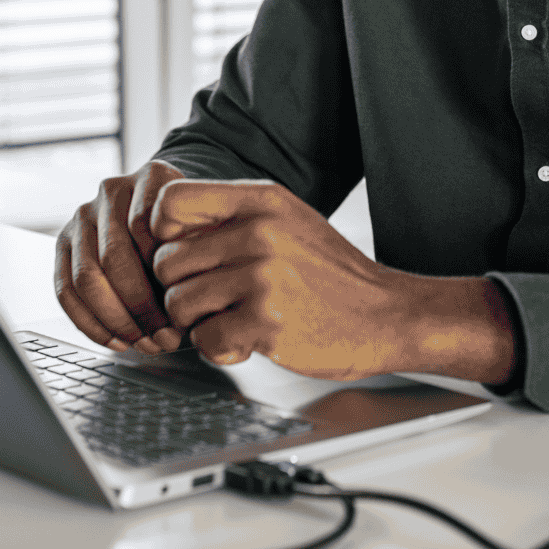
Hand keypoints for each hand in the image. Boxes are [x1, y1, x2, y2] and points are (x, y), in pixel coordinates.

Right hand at [53, 161, 186, 353]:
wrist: (168, 209)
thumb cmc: (193, 225)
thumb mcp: (209, 226)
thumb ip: (202, 251)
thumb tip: (194, 305)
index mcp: (152, 177)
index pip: (148, 226)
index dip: (163, 273)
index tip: (183, 307)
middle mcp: (112, 190)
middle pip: (114, 256)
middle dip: (141, 307)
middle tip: (164, 338)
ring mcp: (83, 216)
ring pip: (86, 277)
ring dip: (116, 321)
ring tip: (144, 344)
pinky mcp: (63, 243)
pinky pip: (65, 291)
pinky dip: (91, 324)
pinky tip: (117, 341)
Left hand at [149, 179, 517, 384]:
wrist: (387, 315)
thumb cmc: (330, 274)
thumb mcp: (287, 221)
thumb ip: (232, 216)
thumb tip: (161, 227)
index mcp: (261, 200)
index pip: (170, 203)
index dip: (162, 233)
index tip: (183, 253)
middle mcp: (259, 232)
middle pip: (166, 262)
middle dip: (181, 289)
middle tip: (215, 299)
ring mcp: (264, 277)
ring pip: (179, 303)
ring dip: (197, 321)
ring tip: (233, 318)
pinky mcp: (267, 323)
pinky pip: (203, 340)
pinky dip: (219, 348)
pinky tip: (249, 340)